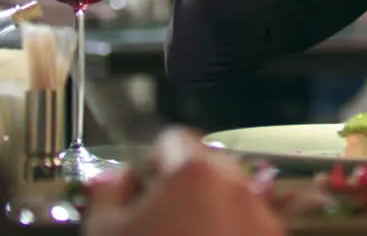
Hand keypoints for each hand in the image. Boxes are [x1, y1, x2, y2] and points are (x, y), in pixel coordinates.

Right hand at [82, 128, 284, 235]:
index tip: (144, 185)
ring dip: (212, 209)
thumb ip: (108, 193)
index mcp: (194, 174)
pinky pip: (252, 225)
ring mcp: (263, 220)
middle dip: (185, 184)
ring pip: (234, 197)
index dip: (154, 159)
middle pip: (209, 166)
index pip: (174, 139)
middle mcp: (237, 188)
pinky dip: (233, 233)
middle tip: (162, 218)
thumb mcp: (103, 234)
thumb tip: (118, 178)